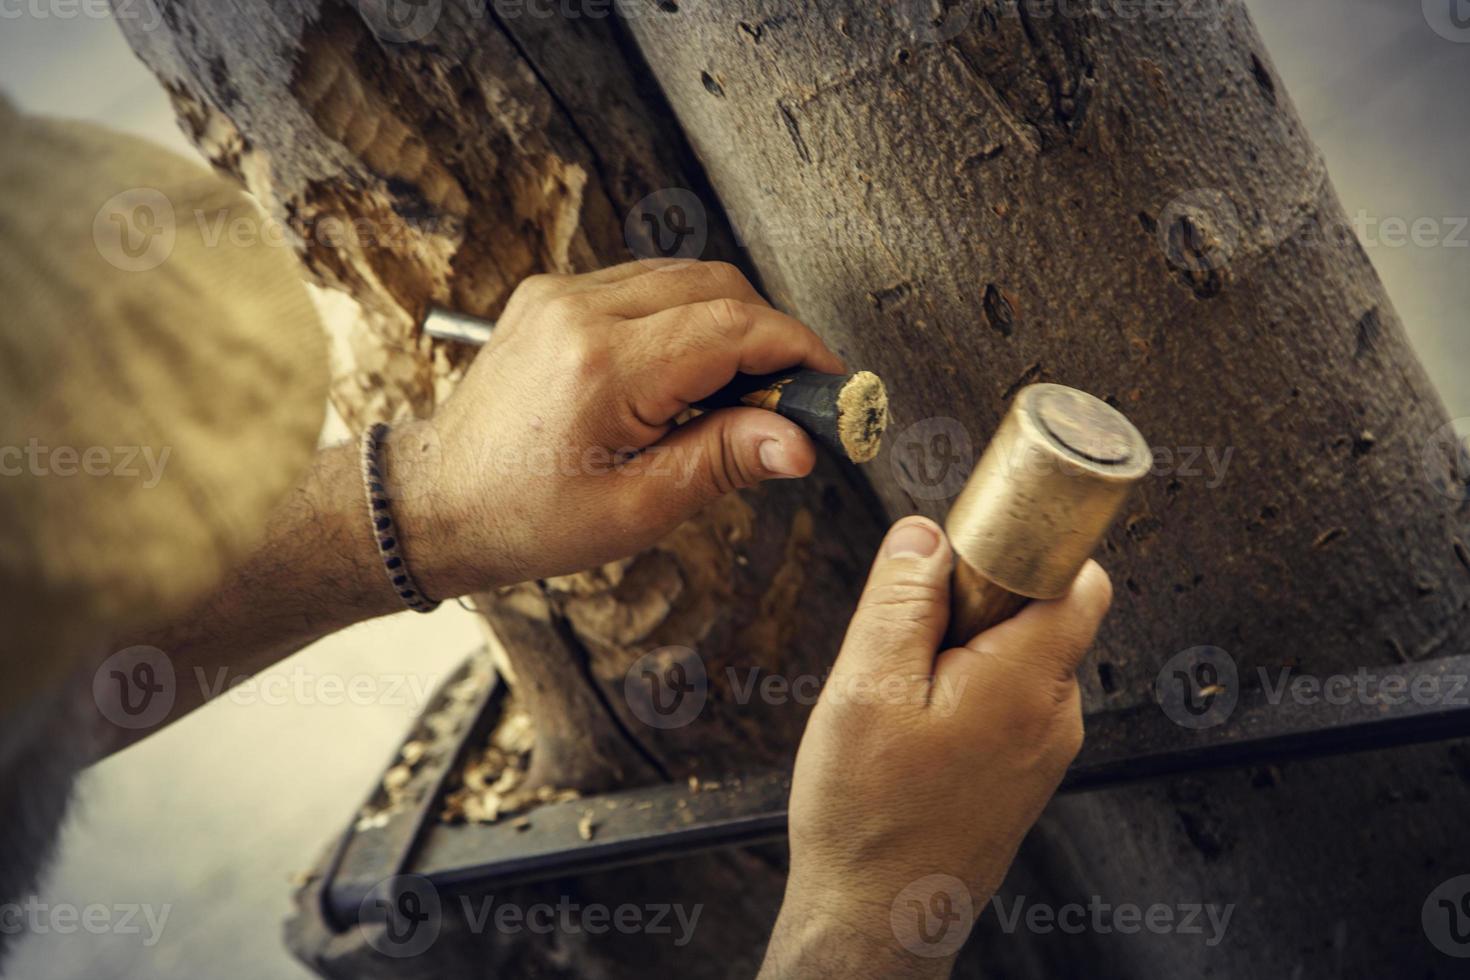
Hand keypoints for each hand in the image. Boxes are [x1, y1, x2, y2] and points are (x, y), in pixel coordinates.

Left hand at [388, 260, 843, 596]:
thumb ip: (722, 460)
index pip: (733, 325)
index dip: (796, 349)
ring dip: (727, 323)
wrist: (437, 500)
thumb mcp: (636, 507)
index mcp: (604, 365)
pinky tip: (684, 376)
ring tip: (735, 394)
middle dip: (768, 334)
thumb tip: (799, 441)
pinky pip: (643, 285)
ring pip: (683, 278)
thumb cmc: (526, 517)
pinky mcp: (551, 294)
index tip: (830, 382)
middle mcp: (580, 309)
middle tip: (788, 396)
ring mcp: (560, 294)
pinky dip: (683, 318)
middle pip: (716, 285)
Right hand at [760, 517, 1111, 978]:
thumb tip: (925, 533)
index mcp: (1029, 683)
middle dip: (973, 601)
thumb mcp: (866, 687)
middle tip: (905, 636)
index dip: (1027, 544)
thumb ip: (901, 599)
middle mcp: (1055, 716)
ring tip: (901, 695)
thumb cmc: (869, 818)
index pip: (1076, 576)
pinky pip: (1004, 698)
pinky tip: (911, 727)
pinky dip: (962, 691)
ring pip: (1015, 655)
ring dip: (961, 650)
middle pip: (1038, 610)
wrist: (877, 918)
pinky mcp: (1022, 772)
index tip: (972, 543)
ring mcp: (1043, 749)